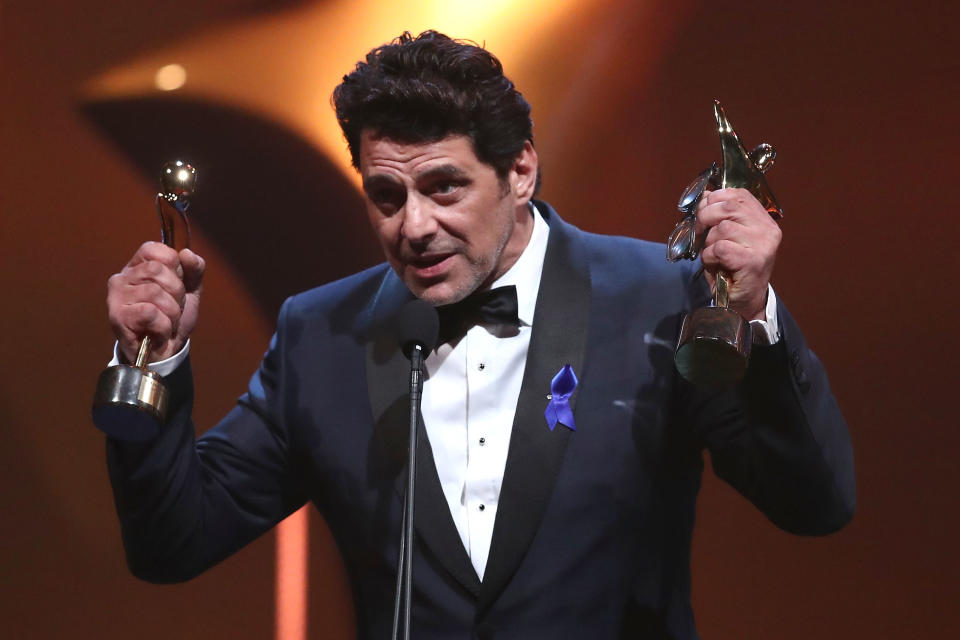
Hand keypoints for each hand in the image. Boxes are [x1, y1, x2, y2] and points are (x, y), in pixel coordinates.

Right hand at [107, 242, 204, 362]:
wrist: (165, 353)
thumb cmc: (173, 318)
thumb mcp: (190, 291)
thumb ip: (194, 270)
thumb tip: (187, 253)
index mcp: (138, 266)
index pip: (155, 250)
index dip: (175, 267)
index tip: (176, 285)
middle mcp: (122, 278)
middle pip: (158, 270)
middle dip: (176, 293)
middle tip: (172, 309)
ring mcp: (116, 297)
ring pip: (155, 292)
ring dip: (171, 313)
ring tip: (166, 322)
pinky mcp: (117, 317)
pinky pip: (150, 313)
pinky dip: (163, 326)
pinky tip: (158, 332)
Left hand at [697, 188, 780, 320]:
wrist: (744, 302)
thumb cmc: (733, 269)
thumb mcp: (727, 238)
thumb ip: (720, 217)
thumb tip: (705, 196)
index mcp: (763, 220)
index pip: (739, 195)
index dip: (715, 199)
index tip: (703, 210)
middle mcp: (767, 229)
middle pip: (729, 206)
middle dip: (706, 216)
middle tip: (699, 232)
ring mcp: (763, 245)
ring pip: (723, 228)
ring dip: (708, 242)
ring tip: (713, 255)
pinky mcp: (752, 261)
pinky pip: (720, 247)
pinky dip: (709, 256)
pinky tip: (714, 264)